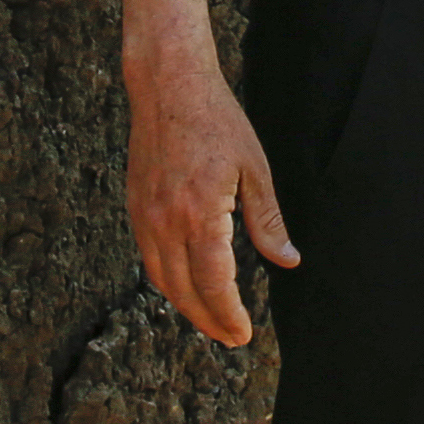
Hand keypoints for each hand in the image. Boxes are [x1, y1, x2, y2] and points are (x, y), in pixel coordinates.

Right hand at [120, 0, 296, 347]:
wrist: (168, 85)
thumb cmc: (217, 120)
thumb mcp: (255, 169)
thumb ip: (267, 221)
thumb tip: (288, 261)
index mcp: (199, 213)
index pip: (212, 282)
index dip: (227, 314)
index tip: (243, 334)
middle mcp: (165, 220)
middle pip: (183, 290)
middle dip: (208, 320)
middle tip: (232, 338)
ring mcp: (144, 214)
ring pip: (161, 279)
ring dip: (186, 306)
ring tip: (212, 321)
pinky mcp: (135, 206)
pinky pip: (148, 257)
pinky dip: (167, 281)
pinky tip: (186, 285)